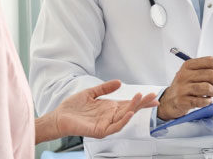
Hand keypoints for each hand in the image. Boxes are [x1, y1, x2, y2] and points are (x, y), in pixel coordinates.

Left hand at [36, 80, 157, 143]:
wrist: (59, 117)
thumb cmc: (73, 108)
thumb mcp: (91, 93)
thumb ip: (105, 88)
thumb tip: (119, 82)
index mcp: (109, 108)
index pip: (129, 103)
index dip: (140, 100)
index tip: (153, 96)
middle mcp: (110, 116)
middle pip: (130, 109)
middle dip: (142, 103)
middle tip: (153, 96)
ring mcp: (106, 124)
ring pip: (124, 116)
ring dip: (134, 108)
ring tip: (141, 98)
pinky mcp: (100, 130)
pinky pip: (115, 127)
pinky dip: (123, 120)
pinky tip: (129, 112)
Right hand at [157, 56, 212, 120]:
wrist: (169, 100)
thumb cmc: (185, 86)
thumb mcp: (194, 73)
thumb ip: (209, 69)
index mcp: (188, 65)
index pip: (210, 61)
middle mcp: (184, 74)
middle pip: (210, 74)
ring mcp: (182, 88)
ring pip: (207, 87)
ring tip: (212, 94)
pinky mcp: (182, 100)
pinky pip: (201, 101)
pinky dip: (208, 101)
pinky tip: (206, 100)